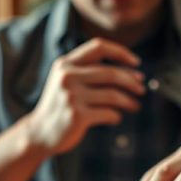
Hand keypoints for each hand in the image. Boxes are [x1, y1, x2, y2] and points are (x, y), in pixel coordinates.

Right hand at [22, 38, 144, 155]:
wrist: (39, 133)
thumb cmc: (60, 106)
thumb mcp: (67, 81)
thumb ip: (90, 71)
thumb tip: (132, 72)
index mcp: (65, 63)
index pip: (99, 47)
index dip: (121, 52)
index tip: (136, 63)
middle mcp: (67, 76)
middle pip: (111, 73)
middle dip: (131, 81)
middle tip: (141, 89)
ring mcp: (71, 96)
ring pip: (113, 95)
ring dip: (129, 101)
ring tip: (135, 106)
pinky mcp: (77, 116)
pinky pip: (109, 113)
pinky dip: (116, 116)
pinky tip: (116, 118)